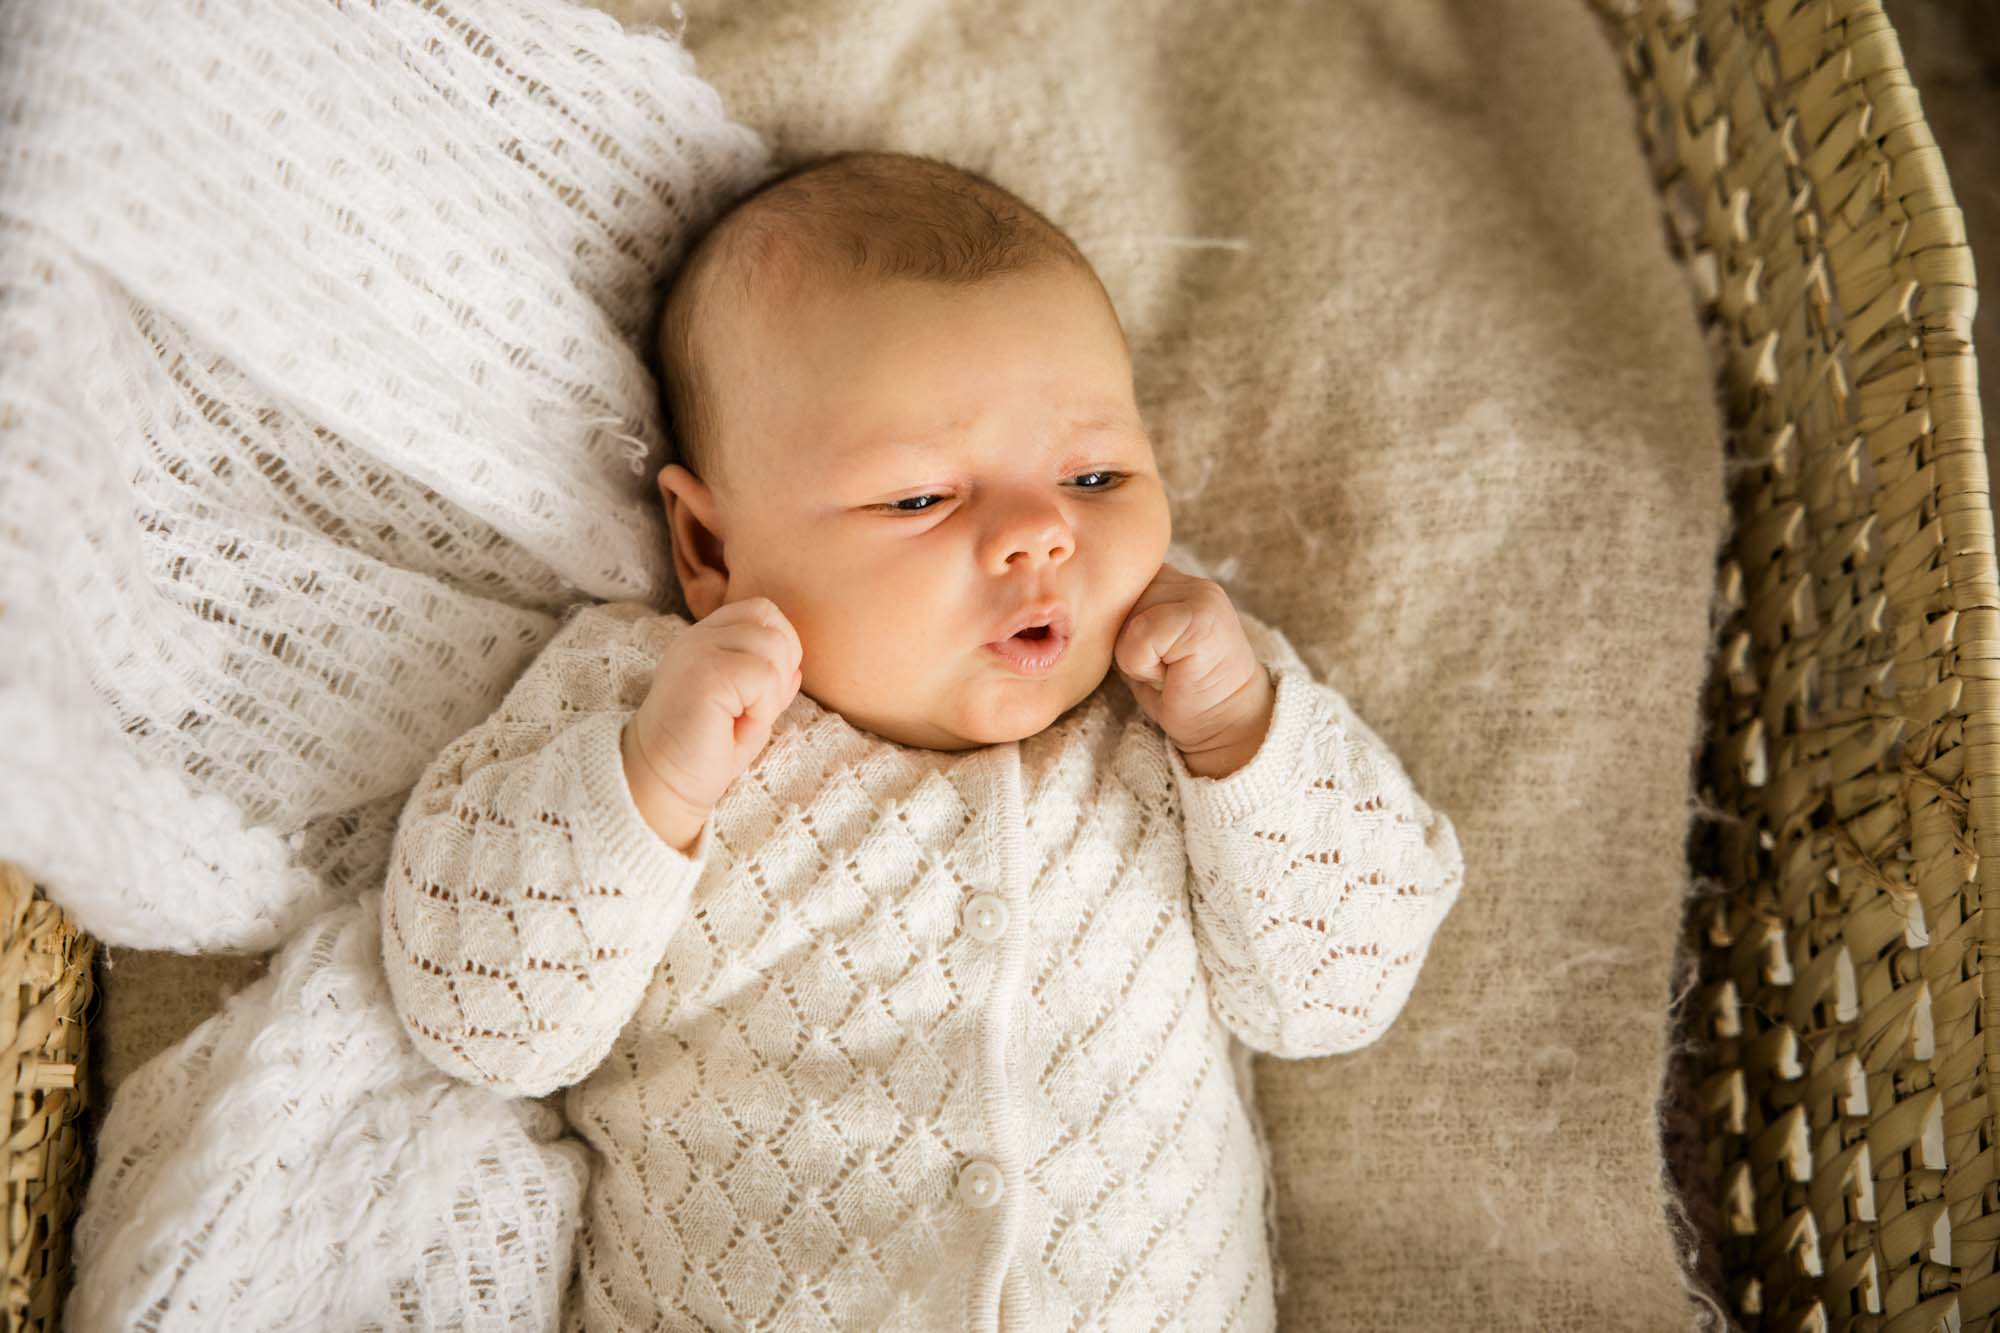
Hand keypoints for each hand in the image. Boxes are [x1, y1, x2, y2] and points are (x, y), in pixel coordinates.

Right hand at [625, 597, 803, 817]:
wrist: (664, 782)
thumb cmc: (704, 750)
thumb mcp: (746, 710)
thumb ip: (769, 682)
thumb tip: (797, 668)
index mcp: (706, 638)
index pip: (761, 610)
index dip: (780, 646)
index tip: (762, 690)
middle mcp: (699, 636)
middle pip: (772, 625)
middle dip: (781, 670)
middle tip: (754, 709)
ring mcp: (699, 650)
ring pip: (774, 646)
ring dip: (772, 691)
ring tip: (744, 718)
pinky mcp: (705, 672)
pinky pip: (764, 675)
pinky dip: (764, 707)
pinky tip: (738, 725)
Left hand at [1111, 561, 1274, 776]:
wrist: (1225, 724)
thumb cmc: (1178, 690)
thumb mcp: (1144, 644)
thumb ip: (1126, 616)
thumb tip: (1084, 607)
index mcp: (1173, 582)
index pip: (1115, 585)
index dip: (1116, 627)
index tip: (1151, 656)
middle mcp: (1189, 581)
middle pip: (1116, 601)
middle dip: (1125, 642)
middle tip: (1163, 666)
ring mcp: (1199, 596)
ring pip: (1125, 620)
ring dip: (1134, 657)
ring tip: (1168, 670)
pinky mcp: (1199, 619)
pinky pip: (1139, 636)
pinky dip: (1143, 666)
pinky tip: (1171, 676)